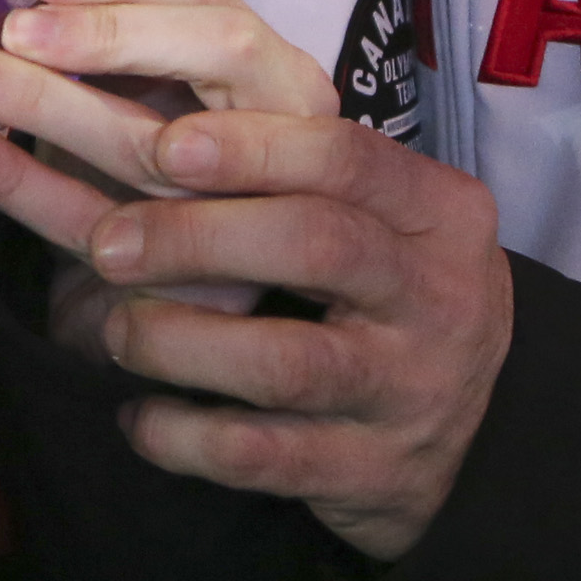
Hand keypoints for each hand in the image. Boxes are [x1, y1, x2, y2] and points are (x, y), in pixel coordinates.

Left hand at [0, 0, 333, 276]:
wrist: (201, 296)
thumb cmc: (182, 170)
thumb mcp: (168, 95)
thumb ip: (117, 39)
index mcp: (271, 65)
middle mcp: (283, 122)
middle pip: (215, 52)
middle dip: (108, 34)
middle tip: (13, 28)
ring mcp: (254, 204)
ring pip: (151, 143)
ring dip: (47, 104)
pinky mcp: (205, 275)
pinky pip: (101, 220)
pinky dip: (23, 183)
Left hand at [0, 108, 514, 563]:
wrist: (475, 435)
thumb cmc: (383, 290)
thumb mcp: (370, 216)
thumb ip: (284, 166)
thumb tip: (136, 106)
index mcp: (435, 208)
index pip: (346, 154)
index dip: (249, 145)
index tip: (162, 143)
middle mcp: (435, 294)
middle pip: (319, 243)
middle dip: (198, 237)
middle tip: (105, 241)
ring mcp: (407, 390)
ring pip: (287, 363)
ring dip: (179, 342)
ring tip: (116, 330)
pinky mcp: (368, 473)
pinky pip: (262, 456)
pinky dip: (184, 434)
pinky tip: (138, 417)